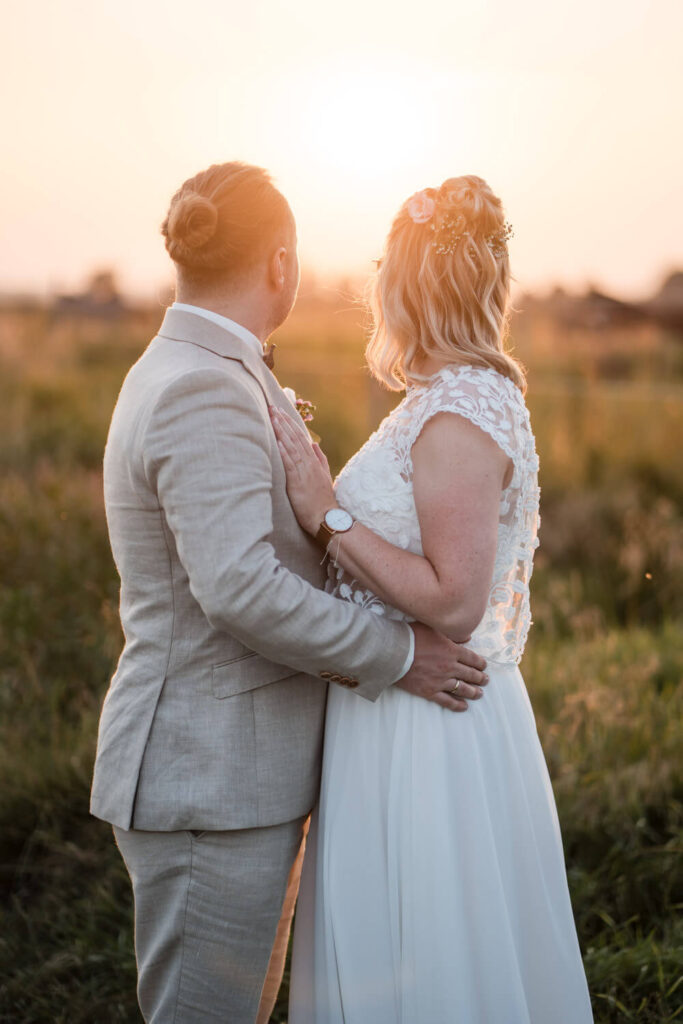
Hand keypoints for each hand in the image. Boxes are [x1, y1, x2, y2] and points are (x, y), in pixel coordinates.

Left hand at [269, 405, 335, 534]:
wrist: (326, 517)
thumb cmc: (322, 500)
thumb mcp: (324, 475)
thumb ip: (320, 459)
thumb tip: (315, 444)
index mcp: (314, 461)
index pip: (301, 437)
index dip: (290, 423)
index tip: (281, 411)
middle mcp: (309, 463)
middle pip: (295, 438)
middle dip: (283, 422)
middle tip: (272, 407)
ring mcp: (304, 472)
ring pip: (292, 447)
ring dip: (282, 431)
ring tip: (273, 418)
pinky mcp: (297, 482)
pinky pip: (291, 464)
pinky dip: (284, 452)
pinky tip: (278, 441)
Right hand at [396, 622, 488, 711]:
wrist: (393, 652)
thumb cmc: (410, 636)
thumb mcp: (433, 628)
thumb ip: (451, 634)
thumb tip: (467, 637)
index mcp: (452, 650)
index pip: (472, 658)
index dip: (480, 663)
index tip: (484, 666)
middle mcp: (450, 667)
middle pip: (470, 674)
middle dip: (480, 678)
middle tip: (486, 680)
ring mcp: (440, 681)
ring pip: (462, 689)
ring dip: (473, 692)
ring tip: (479, 694)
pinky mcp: (429, 691)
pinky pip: (447, 701)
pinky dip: (457, 705)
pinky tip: (464, 707)